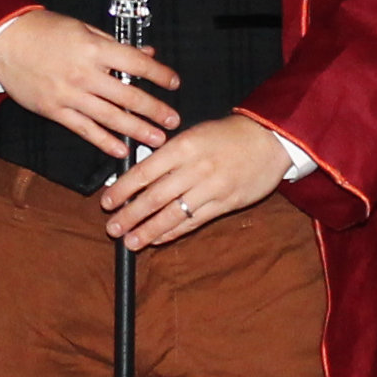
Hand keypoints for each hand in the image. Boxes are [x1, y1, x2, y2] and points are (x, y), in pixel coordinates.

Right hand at [0, 9, 179, 160]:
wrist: (4, 41)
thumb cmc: (43, 30)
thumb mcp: (84, 29)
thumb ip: (115, 45)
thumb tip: (146, 54)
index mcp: (94, 50)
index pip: (137, 64)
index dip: (159, 74)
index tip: (174, 82)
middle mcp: (84, 74)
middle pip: (128, 96)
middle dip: (155, 110)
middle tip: (173, 120)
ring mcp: (69, 95)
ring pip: (111, 117)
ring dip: (137, 130)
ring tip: (157, 139)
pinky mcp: (55, 111)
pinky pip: (85, 130)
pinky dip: (104, 141)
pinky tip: (121, 150)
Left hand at [102, 113, 288, 246]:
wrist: (269, 139)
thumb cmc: (227, 135)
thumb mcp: (193, 134)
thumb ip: (167, 155)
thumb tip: (137, 177)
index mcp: (183, 147)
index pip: (144, 172)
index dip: (122, 190)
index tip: (106, 202)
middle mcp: (195, 169)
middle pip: (155, 197)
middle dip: (130, 215)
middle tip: (112, 228)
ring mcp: (211, 188)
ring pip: (173, 214)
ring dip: (148, 231)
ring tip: (131, 242)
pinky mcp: (226, 203)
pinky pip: (194, 222)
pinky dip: (173, 232)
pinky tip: (158, 239)